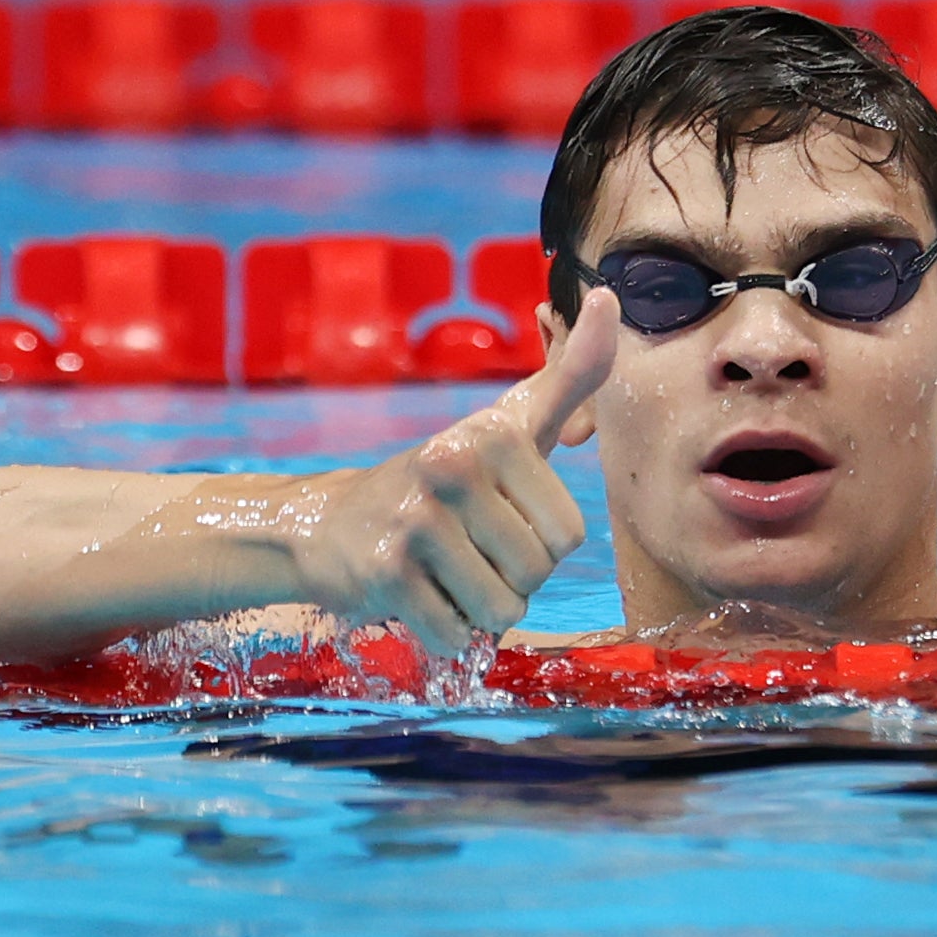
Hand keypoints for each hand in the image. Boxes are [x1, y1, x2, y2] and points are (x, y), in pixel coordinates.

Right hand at [290, 290, 619, 655]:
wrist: (330, 522)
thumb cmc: (446, 478)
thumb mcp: (509, 424)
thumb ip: (569, 375)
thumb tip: (607, 299)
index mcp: (495, 433)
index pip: (568, 535)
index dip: (542, 543)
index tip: (503, 518)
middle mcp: (453, 467)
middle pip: (537, 573)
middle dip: (511, 579)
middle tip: (470, 550)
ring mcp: (416, 521)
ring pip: (501, 610)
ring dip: (480, 609)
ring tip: (449, 574)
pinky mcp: (385, 573)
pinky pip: (456, 636)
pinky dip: (445, 631)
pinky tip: (420, 596)